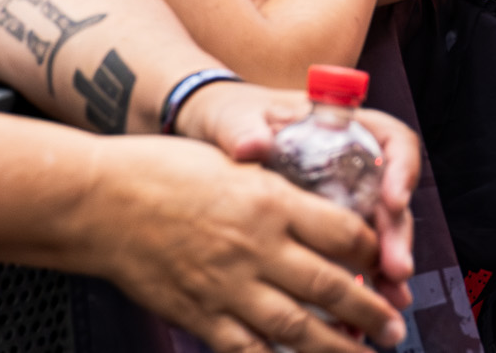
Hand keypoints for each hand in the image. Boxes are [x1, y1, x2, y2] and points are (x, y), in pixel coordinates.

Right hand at [77, 134, 404, 352]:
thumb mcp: (233, 161)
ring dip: (338, 347)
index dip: (372, 251)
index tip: (385, 261)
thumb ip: (277, 189)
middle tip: (395, 327)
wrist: (100, 202)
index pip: (342, 231)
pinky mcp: (200, 314)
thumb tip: (317, 211)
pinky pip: (248, 349)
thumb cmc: (163, 170)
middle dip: (370, 311)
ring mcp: (228, 286)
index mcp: (270, 200)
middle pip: (329, 286)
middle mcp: (256, 247)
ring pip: (297, 326)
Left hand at [176, 81, 420, 309]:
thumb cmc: (232, 117)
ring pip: (378, 231)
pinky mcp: (326, 227)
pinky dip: (357, 282)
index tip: (393, 201)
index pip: (392, 140)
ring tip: (390, 299)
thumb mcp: (236, 117)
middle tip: (395, 269)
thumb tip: (250, 144)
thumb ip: (244, 129)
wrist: (213, 136)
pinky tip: (356, 310)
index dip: (401, 170)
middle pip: (391, 196)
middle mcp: (354, 162)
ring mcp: (344, 196)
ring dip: (386, 267)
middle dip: (396, 235)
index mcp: (344, 125)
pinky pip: (352, 255)